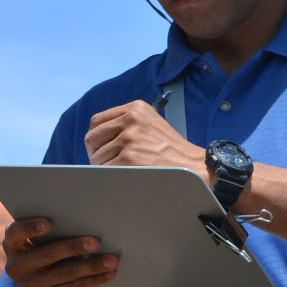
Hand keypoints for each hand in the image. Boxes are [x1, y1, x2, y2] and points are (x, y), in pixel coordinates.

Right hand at [2, 218, 117, 286]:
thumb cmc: (44, 260)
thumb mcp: (39, 247)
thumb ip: (52, 236)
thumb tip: (89, 222)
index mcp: (12, 245)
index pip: (15, 233)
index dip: (30, 227)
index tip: (48, 222)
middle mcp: (16, 266)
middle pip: (47, 254)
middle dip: (73, 247)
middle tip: (96, 242)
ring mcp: (29, 286)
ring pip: (65, 273)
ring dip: (92, 265)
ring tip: (112, 260)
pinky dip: (94, 279)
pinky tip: (109, 273)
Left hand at [84, 99, 206, 174]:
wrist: (194, 165)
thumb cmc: (171, 150)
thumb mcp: (150, 125)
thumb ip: (126, 125)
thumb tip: (97, 140)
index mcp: (135, 108)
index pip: (97, 121)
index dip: (95, 138)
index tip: (100, 149)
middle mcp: (131, 118)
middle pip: (92, 138)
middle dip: (95, 154)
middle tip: (106, 165)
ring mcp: (130, 138)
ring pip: (97, 156)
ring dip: (104, 168)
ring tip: (122, 172)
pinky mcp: (129, 157)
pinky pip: (105, 169)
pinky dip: (110, 177)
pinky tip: (124, 178)